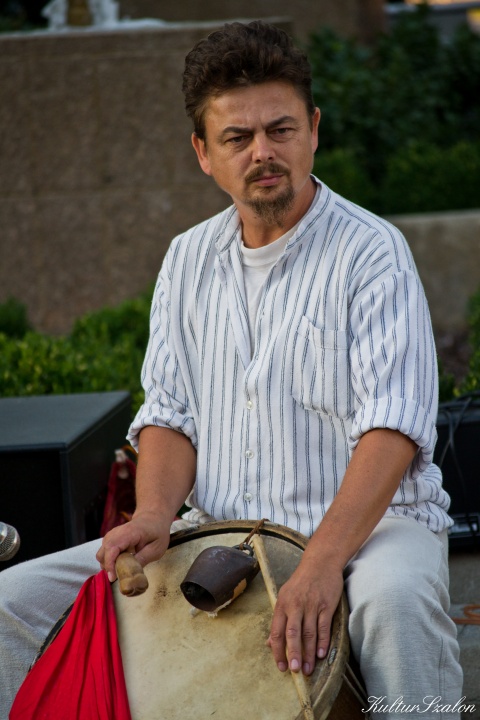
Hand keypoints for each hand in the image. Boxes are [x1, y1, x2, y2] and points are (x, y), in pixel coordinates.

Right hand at [96, 510, 170, 581]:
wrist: (153, 518)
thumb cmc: (157, 532)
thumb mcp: (156, 548)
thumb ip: (143, 559)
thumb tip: (130, 572)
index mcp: (129, 533)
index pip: (112, 548)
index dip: (110, 564)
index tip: (113, 577)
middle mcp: (116, 532)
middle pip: (102, 552)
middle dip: (108, 567)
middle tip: (119, 575)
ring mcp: (112, 535)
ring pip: (101, 553)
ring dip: (108, 564)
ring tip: (121, 569)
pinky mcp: (111, 538)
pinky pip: (104, 552)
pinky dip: (109, 560)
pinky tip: (120, 562)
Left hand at [267, 558, 343, 675]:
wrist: (320, 562)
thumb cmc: (301, 581)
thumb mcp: (285, 596)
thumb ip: (279, 619)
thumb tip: (270, 643)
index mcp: (282, 603)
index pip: (277, 631)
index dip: (277, 650)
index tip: (280, 666)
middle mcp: (295, 605)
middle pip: (292, 633)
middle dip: (293, 654)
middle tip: (294, 671)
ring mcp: (312, 604)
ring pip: (309, 633)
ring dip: (309, 653)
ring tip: (309, 668)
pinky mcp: (326, 604)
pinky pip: (324, 626)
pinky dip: (323, 641)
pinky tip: (322, 654)